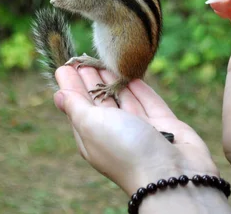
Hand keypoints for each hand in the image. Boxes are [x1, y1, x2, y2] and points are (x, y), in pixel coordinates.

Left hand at [53, 65, 219, 194]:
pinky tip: (133, 74)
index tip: (66, 65)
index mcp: (93, 137)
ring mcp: (141, 129)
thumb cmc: (126, 149)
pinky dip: (140, 88)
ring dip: (114, 79)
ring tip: (106, 59)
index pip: (78, 106)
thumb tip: (58, 95)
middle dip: (91, 79)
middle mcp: (116, 133)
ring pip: (125, 99)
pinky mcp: (164, 124)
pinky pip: (149, 101)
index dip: (71, 86)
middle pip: (100, 101)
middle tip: (85, 57)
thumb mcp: (92, 125)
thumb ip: (76, 106)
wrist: (172, 173)